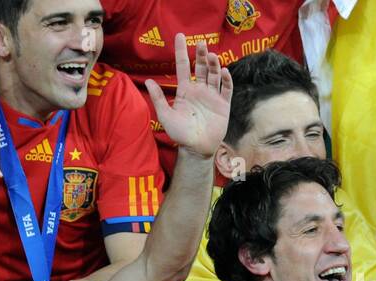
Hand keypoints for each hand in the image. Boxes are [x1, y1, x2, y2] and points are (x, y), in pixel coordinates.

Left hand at [145, 36, 231, 158]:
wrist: (196, 149)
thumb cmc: (179, 134)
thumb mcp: (166, 116)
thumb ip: (159, 98)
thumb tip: (148, 81)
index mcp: (185, 91)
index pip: (183, 67)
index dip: (182, 52)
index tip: (180, 36)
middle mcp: (199, 90)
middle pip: (201, 67)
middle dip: (201, 55)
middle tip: (200, 43)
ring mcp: (212, 96)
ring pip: (214, 75)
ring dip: (213, 64)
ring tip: (211, 55)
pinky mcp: (223, 104)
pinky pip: (226, 89)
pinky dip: (226, 80)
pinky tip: (223, 71)